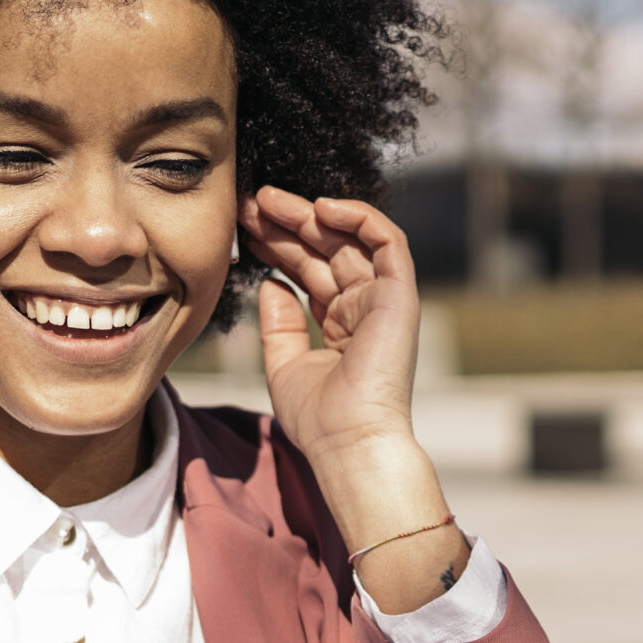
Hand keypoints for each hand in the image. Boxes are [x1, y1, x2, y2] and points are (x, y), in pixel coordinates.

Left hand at [239, 184, 421, 461]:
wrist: (349, 442)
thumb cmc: (320, 420)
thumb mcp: (284, 365)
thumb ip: (279, 325)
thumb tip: (271, 284)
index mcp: (341, 324)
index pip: (308, 270)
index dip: (277, 245)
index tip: (243, 227)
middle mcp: (364, 307)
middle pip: (324, 250)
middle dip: (286, 223)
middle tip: (248, 202)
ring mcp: (384, 299)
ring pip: (349, 239)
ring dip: (311, 214)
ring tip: (269, 200)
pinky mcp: (400, 295)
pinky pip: (387, 240)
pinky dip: (358, 217)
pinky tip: (321, 207)